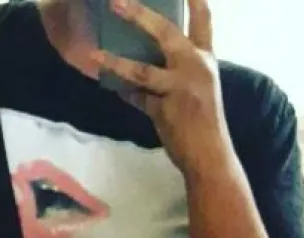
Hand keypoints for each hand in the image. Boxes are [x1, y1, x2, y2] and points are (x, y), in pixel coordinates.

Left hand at [95, 0, 232, 179]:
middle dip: (139, 14)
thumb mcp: (197, 90)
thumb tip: (144, 69)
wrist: (210, 155)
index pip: (202, 19)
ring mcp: (179, 87)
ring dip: (115, 62)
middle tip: (116, 2)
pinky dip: (122, 92)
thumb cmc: (204, 123)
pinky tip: (107, 83)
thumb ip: (173, 74)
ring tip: (94, 54)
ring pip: (141, 70)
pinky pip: (135, 97)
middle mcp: (195, 66)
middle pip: (165, 32)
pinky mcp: (164, 109)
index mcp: (205, 59)